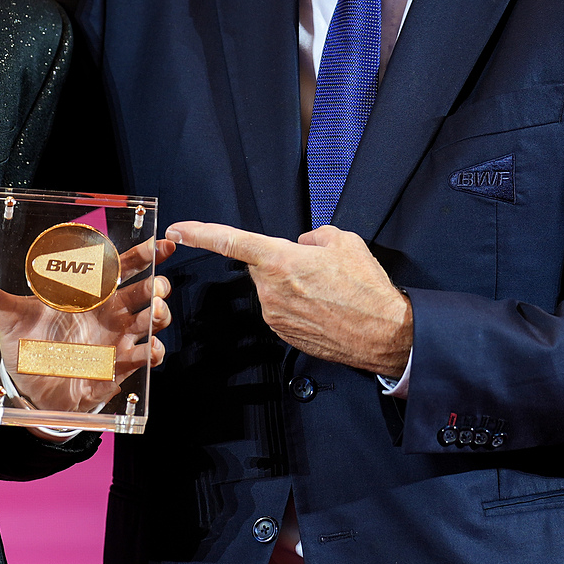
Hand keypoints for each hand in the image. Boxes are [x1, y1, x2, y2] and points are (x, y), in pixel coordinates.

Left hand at [0, 237, 172, 413]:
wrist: (29, 386)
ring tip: (153, 314)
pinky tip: (148, 351)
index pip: (123, 267)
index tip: (162, 243)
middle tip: (156, 287)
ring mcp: (117, 340)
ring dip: (158, 317)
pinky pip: (142, 359)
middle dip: (157, 287)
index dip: (145, 253)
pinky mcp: (117, 367)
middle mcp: (110, 314)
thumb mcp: (9, 319)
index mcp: (91, 294)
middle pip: (146, 293)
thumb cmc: (26, 345)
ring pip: (151, 323)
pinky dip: (150, 354)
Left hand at [167, 222, 411, 375]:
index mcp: (281, 261)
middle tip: (316, 268)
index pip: (231, 241)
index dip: (201, 233)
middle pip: (262, 265)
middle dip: (281, 262)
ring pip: (273, 288)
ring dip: (293, 285)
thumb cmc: (367, 288)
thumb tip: (302, 245)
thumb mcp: (345, 241)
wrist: (385, 334)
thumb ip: (314, 236)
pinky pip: (282, 309)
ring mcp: (276, 315)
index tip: (178, 229)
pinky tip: (325, 308)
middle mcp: (271, 290)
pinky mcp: (284, 334)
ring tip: (328, 291)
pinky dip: (299, 305)